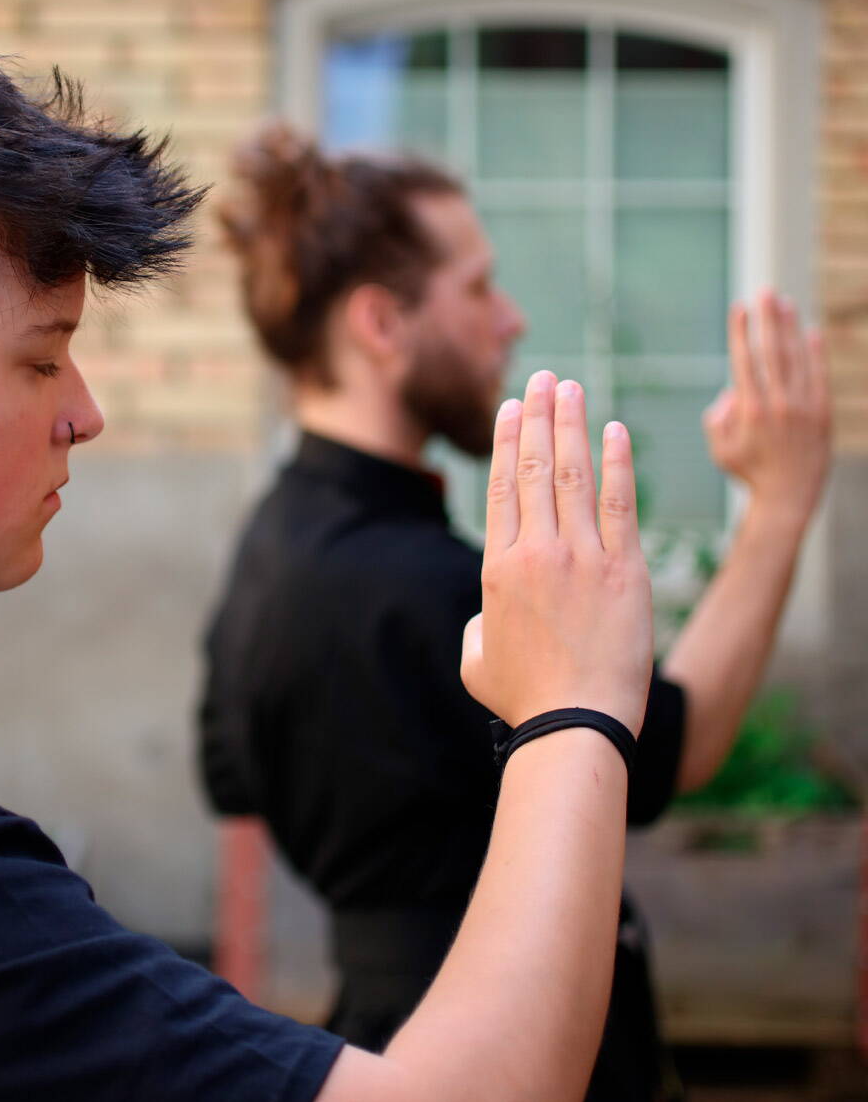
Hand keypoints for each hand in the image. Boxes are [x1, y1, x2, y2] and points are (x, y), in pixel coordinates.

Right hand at [461, 371, 652, 733]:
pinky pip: (620, 502)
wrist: (577, 722)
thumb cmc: (525, 700)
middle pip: (535, 467)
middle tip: (544, 378)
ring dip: (572, 424)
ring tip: (572, 387)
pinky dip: (617, 462)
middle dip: (538, 415)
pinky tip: (615, 430)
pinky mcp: (625, 568)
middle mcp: (537, 552)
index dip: (507, 440)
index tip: (512, 408)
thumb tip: (489, 610)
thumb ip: (478, 621)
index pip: (502, 486)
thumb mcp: (476, 660)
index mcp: (498, 568)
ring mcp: (583, 556)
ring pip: (573, 473)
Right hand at [703, 291, 830, 526]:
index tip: (739, 308)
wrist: (788, 497)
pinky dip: (816, 353)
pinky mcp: (822, 413)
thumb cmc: (749, 473)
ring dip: (791, 328)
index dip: (741, 332)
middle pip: (773, 351)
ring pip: (797, 358)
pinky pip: (819, 376)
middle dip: (768, 319)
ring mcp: (803, 407)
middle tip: (766, 292)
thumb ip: (717, 417)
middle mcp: (778, 404)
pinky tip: (812, 332)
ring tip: (785, 304)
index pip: (745, 360)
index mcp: (750, 410)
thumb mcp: (720, 448)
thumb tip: (731, 391)